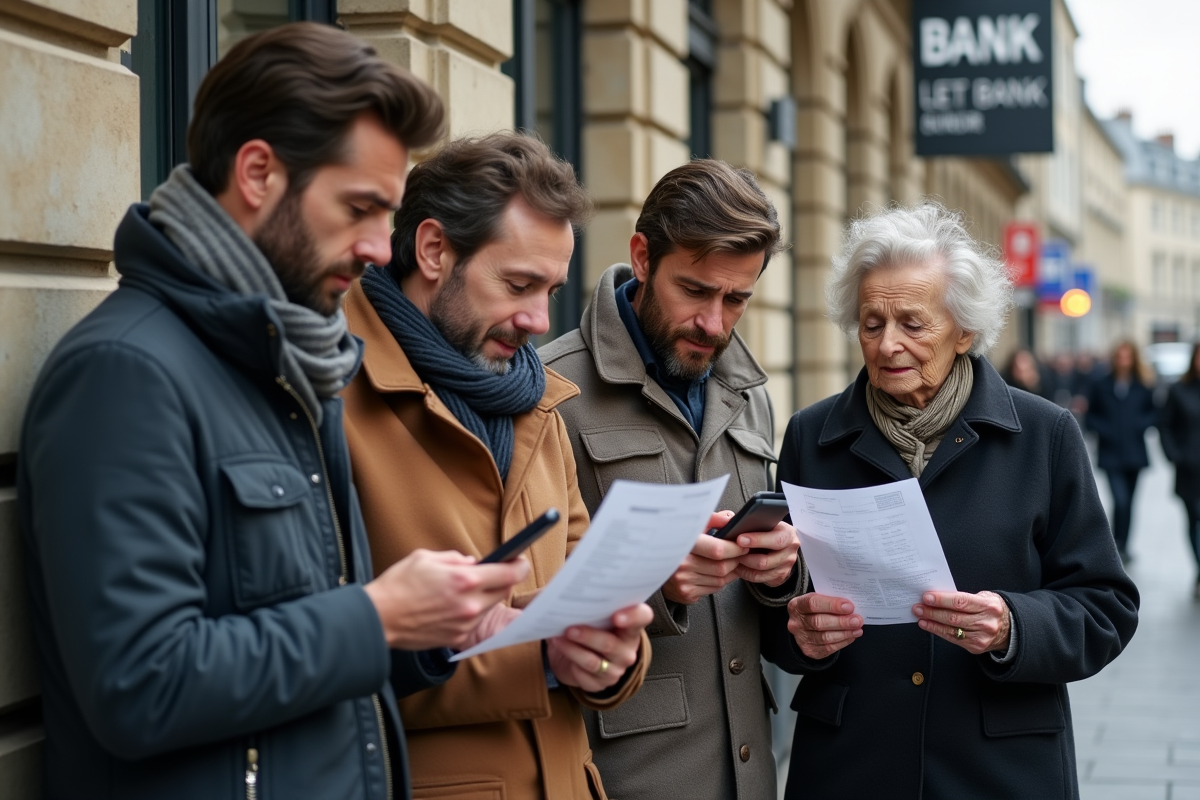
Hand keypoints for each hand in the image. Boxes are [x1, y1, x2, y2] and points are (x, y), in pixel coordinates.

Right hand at [364, 549, 528, 649]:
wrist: (379, 618)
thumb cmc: (399, 585)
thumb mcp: (426, 558)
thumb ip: (455, 559)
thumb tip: (472, 563)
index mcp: (464, 580)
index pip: (508, 574)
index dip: (518, 566)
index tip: (519, 562)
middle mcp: (469, 604)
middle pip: (503, 591)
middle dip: (500, 581)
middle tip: (490, 574)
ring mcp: (465, 624)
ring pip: (490, 607)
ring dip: (484, 598)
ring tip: (462, 591)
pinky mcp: (457, 638)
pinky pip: (474, 622)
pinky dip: (470, 613)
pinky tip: (452, 607)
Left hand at [546, 603, 651, 692]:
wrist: (577, 656)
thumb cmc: (587, 628)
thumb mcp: (590, 613)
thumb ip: (585, 602)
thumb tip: (554, 592)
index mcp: (630, 626)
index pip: (642, 617)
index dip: (633, 616)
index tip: (616, 616)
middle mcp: (627, 649)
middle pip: (609, 644)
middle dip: (587, 635)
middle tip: (569, 628)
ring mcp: (616, 669)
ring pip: (592, 662)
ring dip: (572, 650)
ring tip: (557, 638)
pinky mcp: (601, 683)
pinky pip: (584, 676)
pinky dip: (570, 663)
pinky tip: (562, 654)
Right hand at [661, 512, 747, 603]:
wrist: (654, 566)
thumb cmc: (677, 543)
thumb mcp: (691, 525)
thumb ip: (712, 520)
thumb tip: (731, 518)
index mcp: (682, 543)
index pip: (717, 550)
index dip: (734, 548)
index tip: (743, 544)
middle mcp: (681, 564)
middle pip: (721, 567)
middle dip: (736, 560)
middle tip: (741, 553)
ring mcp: (683, 581)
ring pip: (720, 579)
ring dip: (731, 571)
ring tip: (731, 561)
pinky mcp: (686, 593)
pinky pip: (714, 588)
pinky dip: (721, 580)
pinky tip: (718, 572)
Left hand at [732, 521, 799, 586]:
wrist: (780, 547)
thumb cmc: (768, 531)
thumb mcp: (765, 523)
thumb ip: (752, 522)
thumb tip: (732, 522)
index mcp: (788, 534)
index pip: (775, 539)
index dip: (757, 540)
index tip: (739, 539)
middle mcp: (790, 551)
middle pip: (766, 560)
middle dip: (746, 557)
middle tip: (732, 552)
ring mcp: (786, 566)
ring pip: (760, 571)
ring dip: (744, 566)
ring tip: (733, 559)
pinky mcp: (779, 577)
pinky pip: (759, 578)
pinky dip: (745, 573)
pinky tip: (738, 566)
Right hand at [787, 593, 862, 658]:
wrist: (806, 626)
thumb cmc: (817, 610)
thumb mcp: (819, 600)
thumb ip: (831, 601)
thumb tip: (850, 606)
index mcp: (796, 605)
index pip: (812, 603)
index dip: (832, 605)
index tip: (849, 606)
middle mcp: (796, 622)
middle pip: (818, 622)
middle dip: (841, 621)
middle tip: (857, 620)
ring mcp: (801, 638)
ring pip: (825, 637)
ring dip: (845, 633)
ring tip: (858, 628)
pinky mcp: (809, 650)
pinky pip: (828, 648)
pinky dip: (843, 641)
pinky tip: (852, 635)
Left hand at [912, 591, 1010, 654]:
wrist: (1010, 628)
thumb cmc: (992, 609)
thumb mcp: (985, 597)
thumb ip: (964, 597)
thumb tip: (939, 595)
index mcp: (988, 606)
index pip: (961, 602)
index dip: (942, 599)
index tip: (927, 597)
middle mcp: (986, 622)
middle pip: (954, 617)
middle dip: (933, 612)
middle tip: (918, 607)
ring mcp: (981, 637)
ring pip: (952, 630)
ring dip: (932, 622)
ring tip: (920, 616)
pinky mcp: (975, 647)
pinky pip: (953, 639)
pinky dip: (938, 631)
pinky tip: (928, 625)